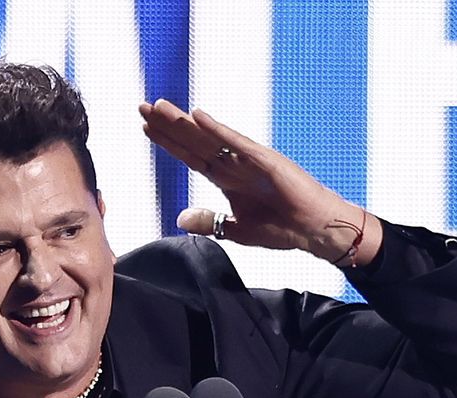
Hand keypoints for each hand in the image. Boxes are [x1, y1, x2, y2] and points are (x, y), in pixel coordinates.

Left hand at [138, 99, 383, 267]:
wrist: (313, 231)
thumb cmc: (282, 228)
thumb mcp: (236, 230)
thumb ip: (209, 221)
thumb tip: (181, 217)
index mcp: (227, 178)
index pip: (191, 155)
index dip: (168, 142)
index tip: (146, 127)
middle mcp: (235, 163)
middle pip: (195, 141)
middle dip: (168, 125)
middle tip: (143, 106)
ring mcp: (249, 159)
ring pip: (210, 137)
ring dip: (184, 122)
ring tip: (160, 107)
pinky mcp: (265, 160)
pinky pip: (236, 142)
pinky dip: (216, 129)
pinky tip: (197, 116)